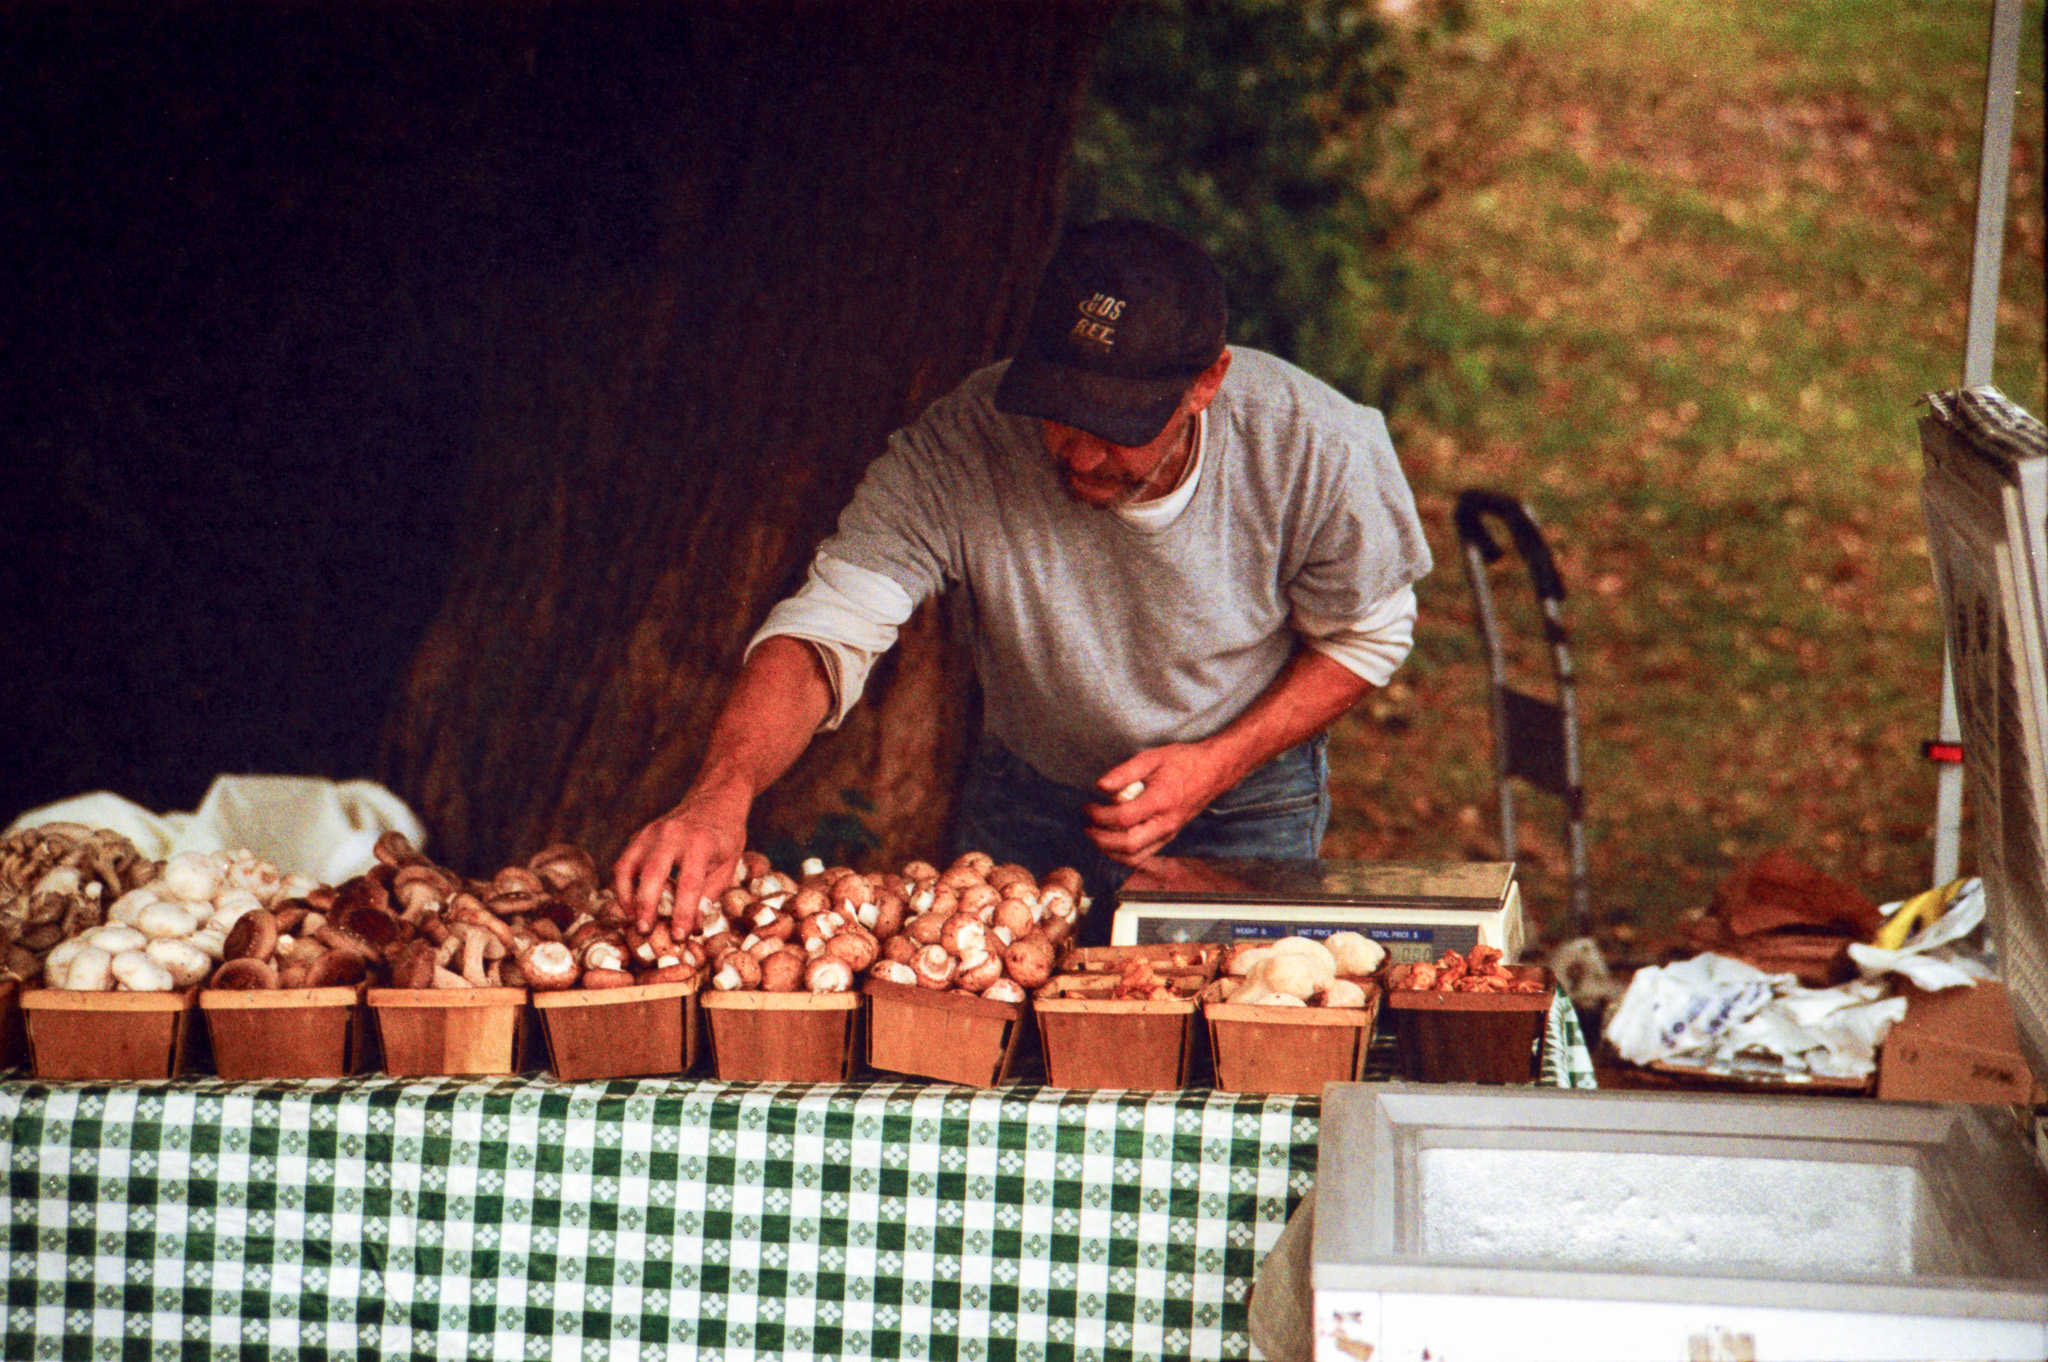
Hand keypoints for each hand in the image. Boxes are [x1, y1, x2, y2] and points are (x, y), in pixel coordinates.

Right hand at [611, 783, 750, 935]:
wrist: (715, 800)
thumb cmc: (725, 837)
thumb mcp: (728, 866)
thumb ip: (709, 895)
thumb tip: (691, 927)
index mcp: (700, 842)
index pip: (689, 883)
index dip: (682, 913)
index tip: (679, 936)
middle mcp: (672, 834)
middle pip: (652, 874)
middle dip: (647, 907)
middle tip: (645, 932)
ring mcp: (651, 832)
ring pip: (628, 867)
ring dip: (627, 897)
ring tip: (634, 921)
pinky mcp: (640, 835)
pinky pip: (624, 862)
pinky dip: (623, 885)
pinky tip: (631, 903)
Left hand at [1084, 743, 1236, 866]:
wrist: (1213, 771)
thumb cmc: (1183, 762)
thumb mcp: (1151, 757)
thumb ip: (1123, 772)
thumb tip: (1100, 786)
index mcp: (1160, 801)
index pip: (1123, 818)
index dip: (1099, 815)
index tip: (1087, 806)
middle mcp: (1166, 823)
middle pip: (1127, 844)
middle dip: (1100, 839)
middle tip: (1086, 826)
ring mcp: (1168, 833)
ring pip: (1135, 857)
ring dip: (1109, 851)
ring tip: (1095, 836)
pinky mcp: (1169, 837)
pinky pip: (1143, 855)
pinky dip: (1123, 855)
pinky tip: (1111, 842)